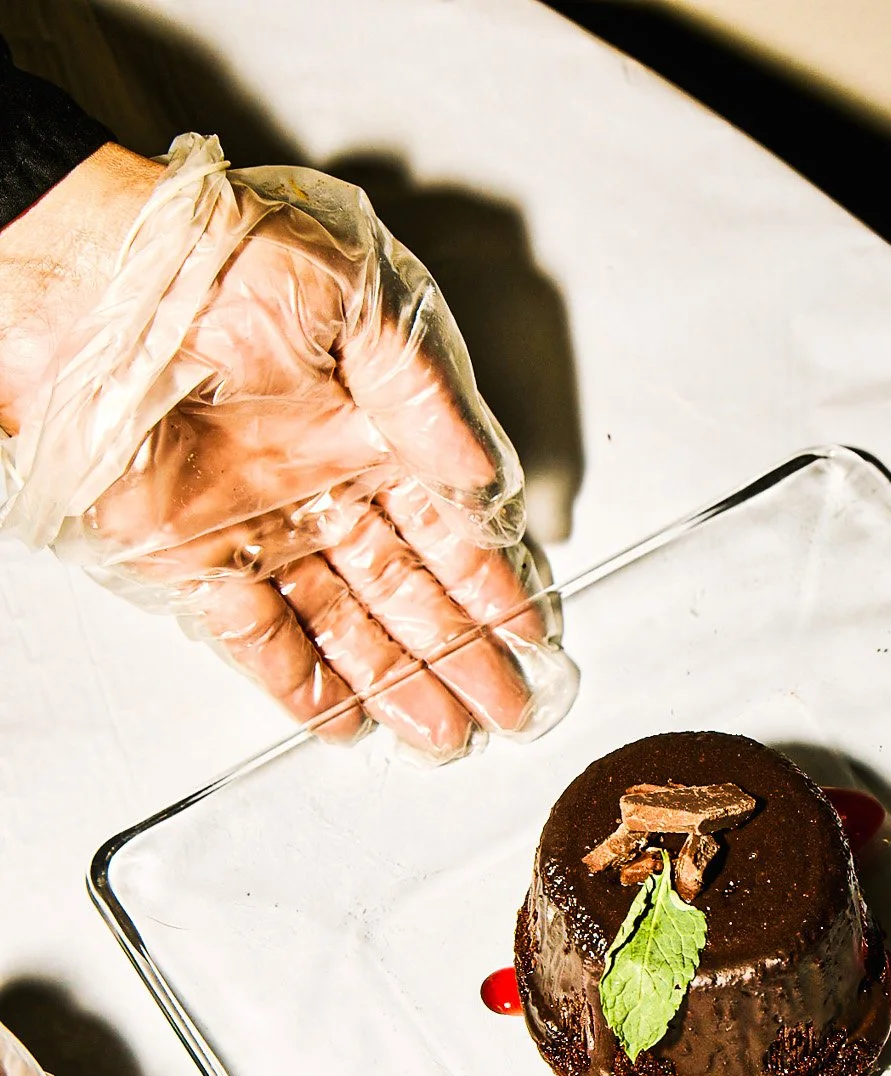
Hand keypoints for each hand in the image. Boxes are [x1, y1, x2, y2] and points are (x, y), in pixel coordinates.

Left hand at [0, 137, 575, 759]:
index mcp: (362, 431)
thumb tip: (482, 471)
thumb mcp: (348, 297)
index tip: (527, 634)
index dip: (489, 584)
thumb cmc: (212, 256)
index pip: (443, 528)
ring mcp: (257, 531)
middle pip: (403, 593)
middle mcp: (317, 490)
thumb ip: (421, 392)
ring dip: (394, 682)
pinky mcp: (190, 560)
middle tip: (502, 708)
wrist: (92, 279)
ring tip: (440, 733)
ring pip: (343, 626)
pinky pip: (255, 636)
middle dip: (457, 655)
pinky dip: (297, 681)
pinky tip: (345, 718)